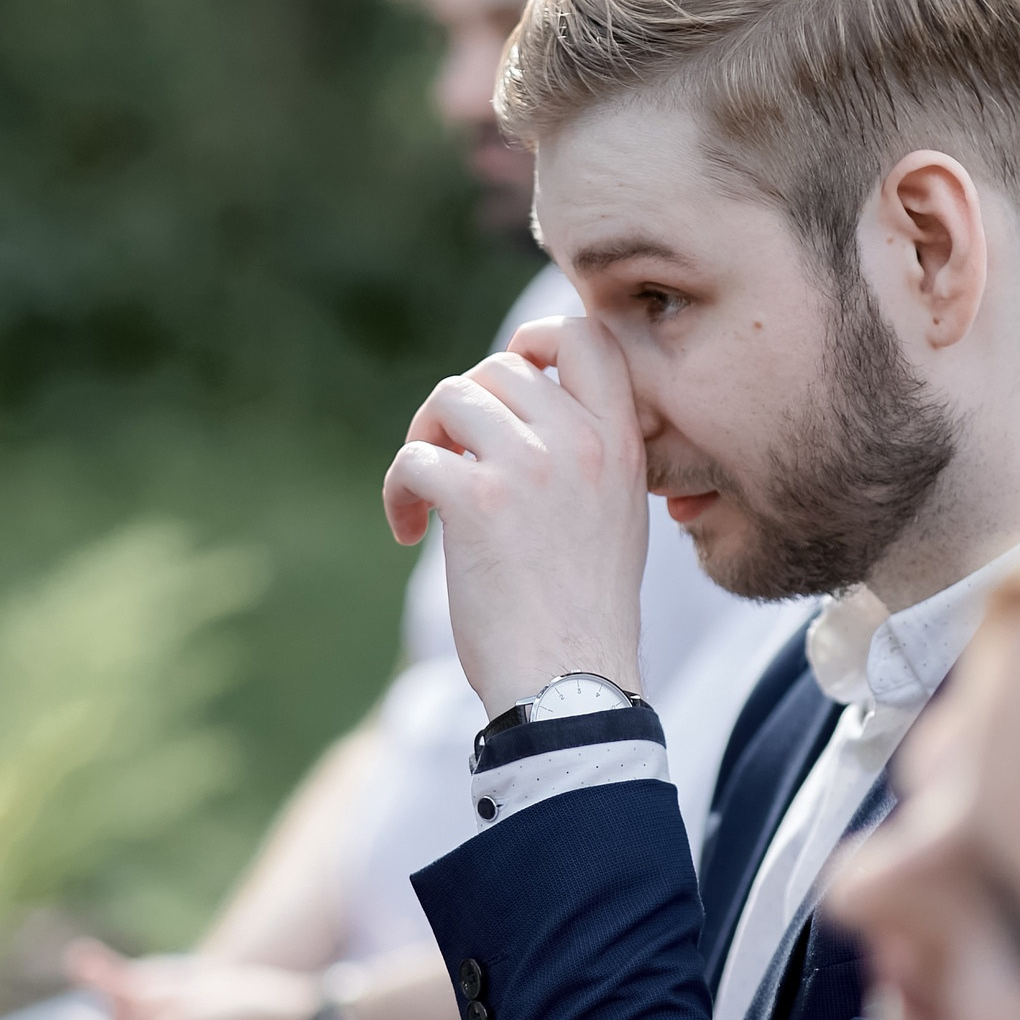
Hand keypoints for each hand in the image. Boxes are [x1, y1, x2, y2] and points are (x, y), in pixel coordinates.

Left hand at [382, 318, 647, 714]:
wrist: (570, 682)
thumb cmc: (586, 615)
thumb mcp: (617, 517)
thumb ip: (587, 457)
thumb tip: (527, 412)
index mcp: (621, 444)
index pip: (588, 336)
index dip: (537, 340)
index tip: (510, 379)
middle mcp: (581, 443)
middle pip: (498, 368)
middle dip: (462, 408)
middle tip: (452, 461)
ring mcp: (530, 467)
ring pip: (451, 399)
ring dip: (426, 440)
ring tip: (426, 495)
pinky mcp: (477, 500)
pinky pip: (415, 457)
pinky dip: (398, 491)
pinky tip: (407, 529)